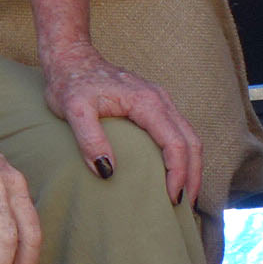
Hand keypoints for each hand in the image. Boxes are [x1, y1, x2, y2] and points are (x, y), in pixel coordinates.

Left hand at [43, 49, 201, 209]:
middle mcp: (160, 99)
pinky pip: (178, 132)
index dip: (178, 173)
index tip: (171, 199)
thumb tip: (107, 171)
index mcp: (146, 102)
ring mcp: (159, 100)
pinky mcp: (153, 105)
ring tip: (183, 196)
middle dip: (193, 176)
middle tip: (185, 207)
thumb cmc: (69, 81)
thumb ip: (89, 138)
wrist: (69, 56)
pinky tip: (173, 173)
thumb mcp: (73, 110)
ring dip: (191, 167)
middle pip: (191, 141)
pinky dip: (182, 156)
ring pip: (189, 136)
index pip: (175, 143)